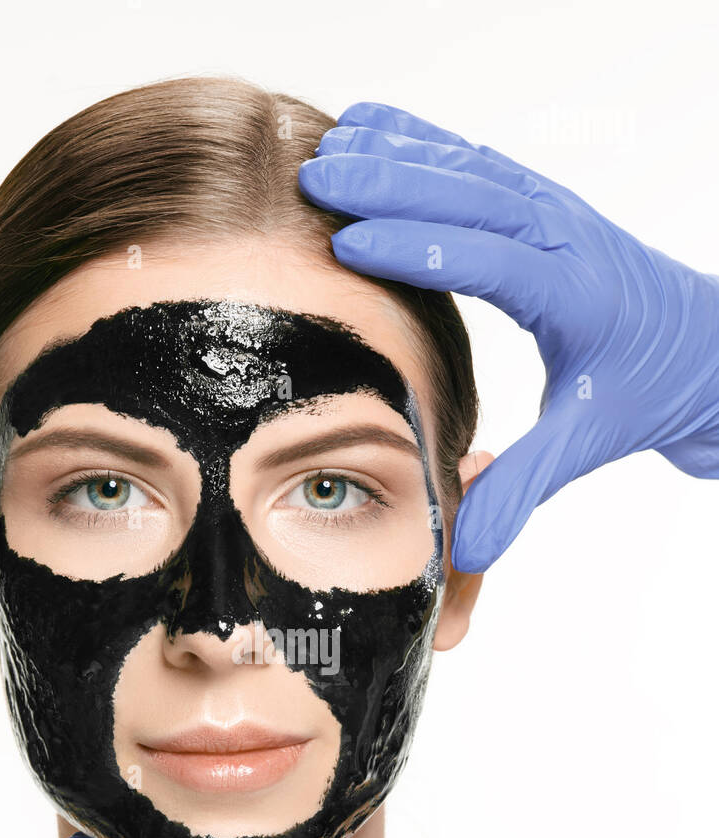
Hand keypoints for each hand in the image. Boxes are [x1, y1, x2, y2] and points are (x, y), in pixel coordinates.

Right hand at [298, 101, 718, 571]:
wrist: (707, 350)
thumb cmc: (646, 392)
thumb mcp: (586, 443)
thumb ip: (523, 490)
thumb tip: (466, 549)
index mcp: (575, 295)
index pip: (490, 259)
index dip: (418, 248)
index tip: (347, 243)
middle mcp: (567, 238)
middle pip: (474, 193)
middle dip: (392, 181)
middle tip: (317, 179)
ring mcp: (557, 213)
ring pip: (473, 168)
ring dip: (401, 154)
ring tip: (329, 150)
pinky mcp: (545, 206)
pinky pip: (481, 164)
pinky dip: (427, 143)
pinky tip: (376, 129)